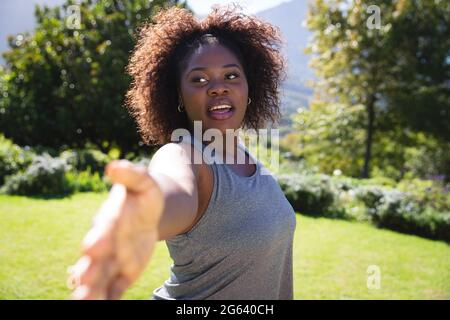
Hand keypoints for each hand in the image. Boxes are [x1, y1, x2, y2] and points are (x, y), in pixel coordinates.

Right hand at [67, 160, 164, 298]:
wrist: (149, 212)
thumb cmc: (143, 195)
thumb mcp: (143, 183)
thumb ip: (131, 175)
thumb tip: (113, 166)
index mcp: (110, 221)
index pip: (103, 230)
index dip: (98, 237)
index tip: (93, 247)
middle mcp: (107, 243)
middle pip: (94, 259)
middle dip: (88, 271)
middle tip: (83, 282)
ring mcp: (114, 260)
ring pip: (100, 278)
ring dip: (92, 290)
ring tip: (85, 301)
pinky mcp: (124, 273)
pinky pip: (116, 288)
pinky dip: (109, 298)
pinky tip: (104, 306)